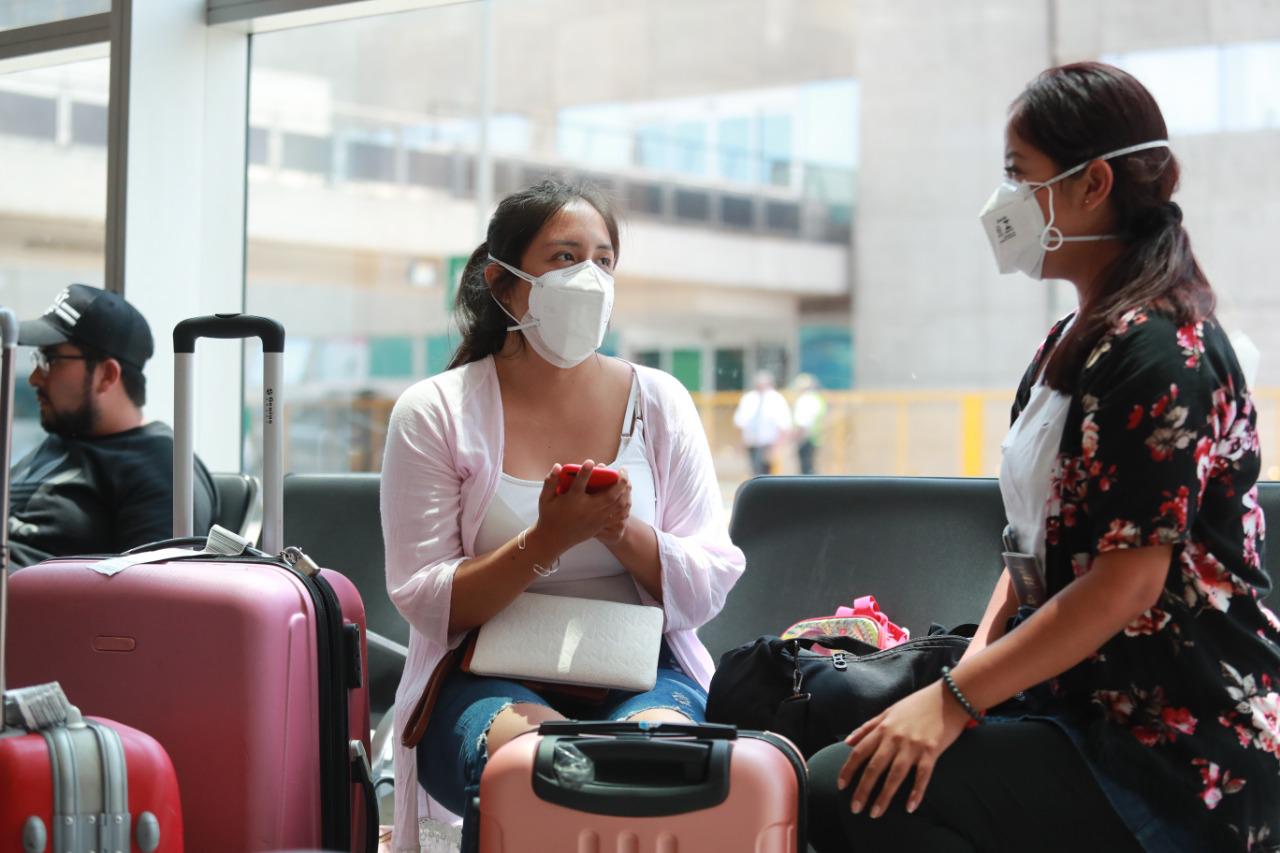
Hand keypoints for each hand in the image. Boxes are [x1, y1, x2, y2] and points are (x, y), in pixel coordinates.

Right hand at [531, 460, 630, 554]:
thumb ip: (550, 481)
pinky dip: (624, 505)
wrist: (554, 539)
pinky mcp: (600, 524)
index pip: (580, 483)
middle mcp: (587, 509)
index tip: (590, 461)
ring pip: (617, 504)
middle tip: (622, 470)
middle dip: (619, 481)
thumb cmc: (549, 515)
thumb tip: (557, 466)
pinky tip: (626, 496)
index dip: (585, 472)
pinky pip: (617, 515)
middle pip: (609, 495)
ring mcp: (596, 518)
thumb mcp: (545, 498)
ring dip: (624, 491)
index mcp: (572, 500)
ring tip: (626, 481)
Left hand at [836, 681, 969, 817]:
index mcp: (883, 728)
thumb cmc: (916, 705)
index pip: (859, 752)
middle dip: (862, 790)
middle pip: (874, 767)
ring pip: (895, 776)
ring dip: (884, 796)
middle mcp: (894, 738)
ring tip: (875, 813)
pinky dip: (916, 793)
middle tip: (855, 808)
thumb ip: (867, 727)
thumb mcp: (888, 711)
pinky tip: (910, 808)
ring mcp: (913, 746)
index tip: (840, 786)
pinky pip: (922, 776)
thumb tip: (847, 742)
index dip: (848, 770)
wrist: (947, 698)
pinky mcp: (932, 751)